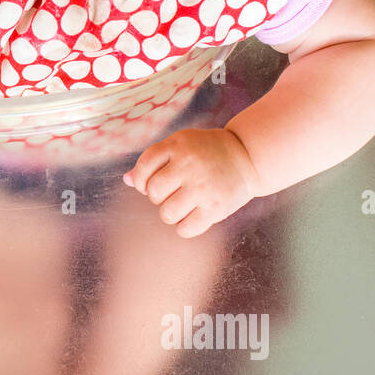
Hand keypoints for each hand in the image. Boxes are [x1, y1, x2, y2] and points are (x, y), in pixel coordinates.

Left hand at [124, 128, 260, 237]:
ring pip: (167, 213)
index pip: (143, 167)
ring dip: (170, 213)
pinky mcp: (216, 208)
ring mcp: (203, 187)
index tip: (150, 184)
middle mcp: (189, 165)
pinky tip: (192, 217)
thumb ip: (154, 160)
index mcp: (177, 145)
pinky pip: (185, 229)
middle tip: (173, 193)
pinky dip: (184, 227)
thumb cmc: (206, 152)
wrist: (248, 156)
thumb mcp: (180, 145)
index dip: (141, 180)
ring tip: (182, 205)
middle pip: (154, 192)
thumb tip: (126, 180)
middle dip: (158, 197)